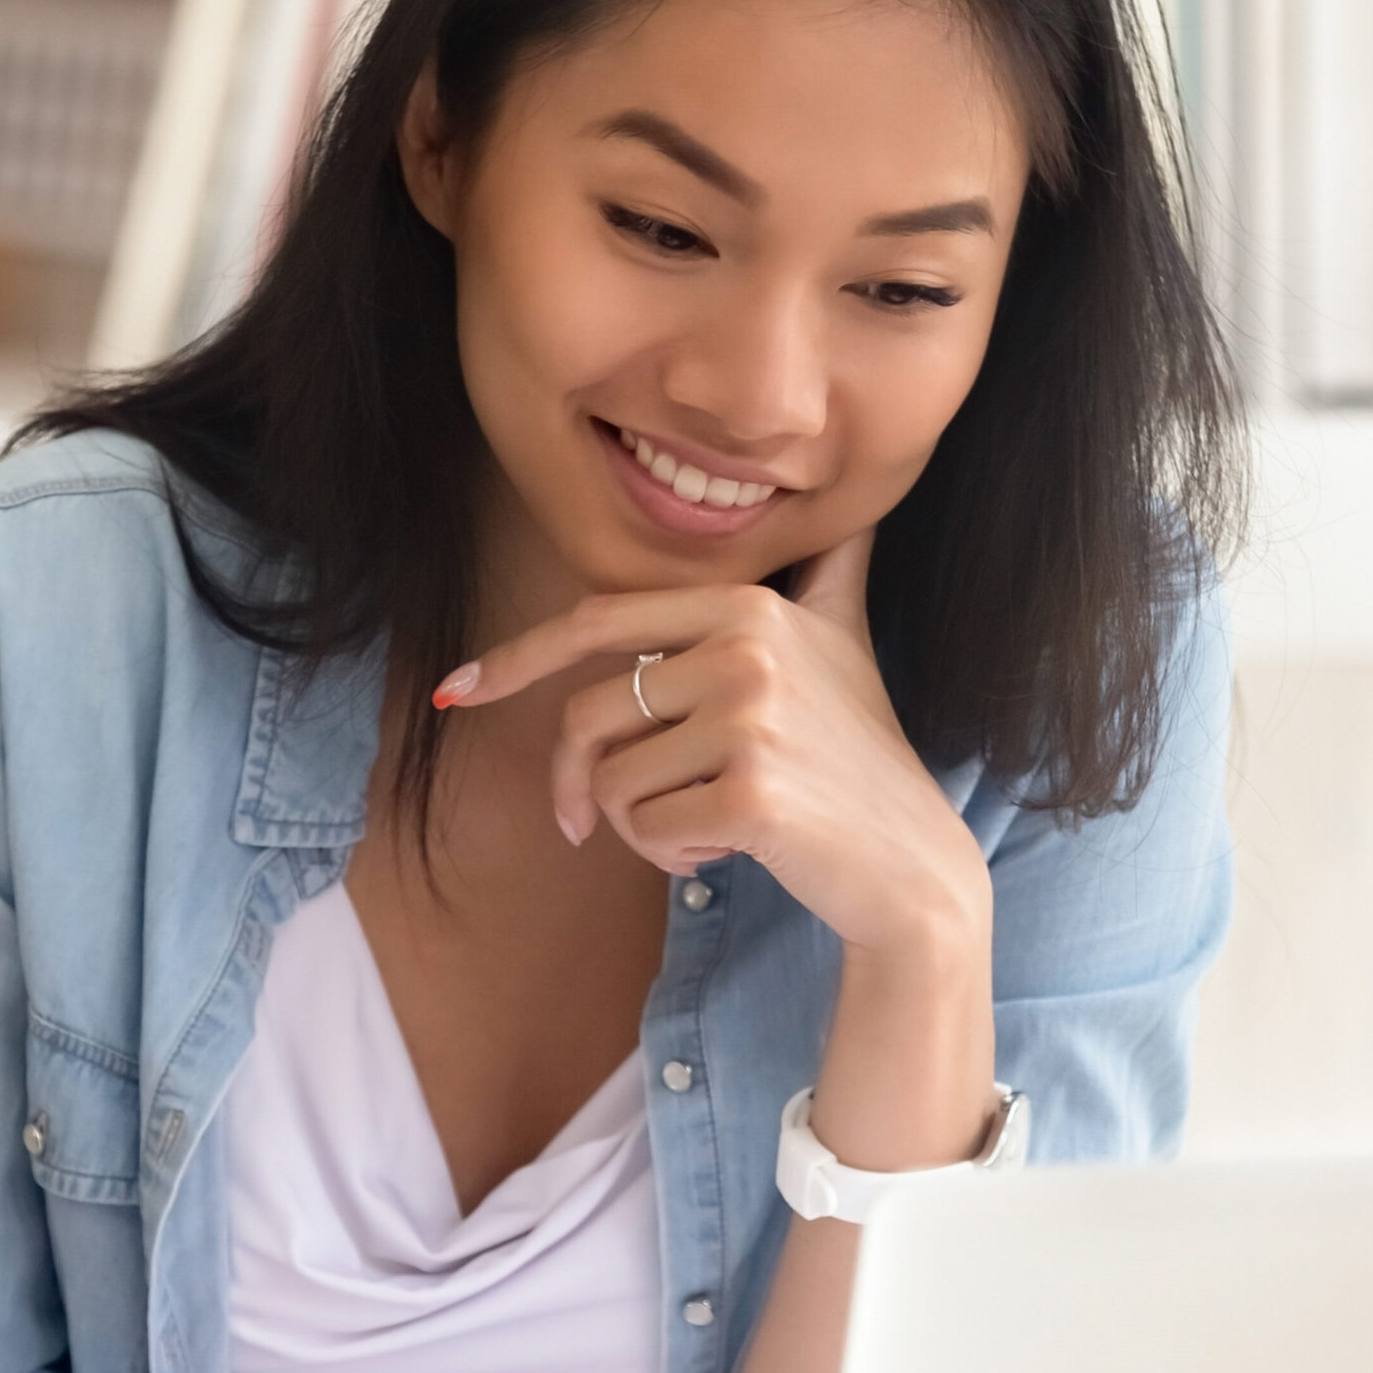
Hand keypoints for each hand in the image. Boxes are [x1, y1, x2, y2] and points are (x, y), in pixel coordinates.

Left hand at [436, 529, 990, 960]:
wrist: (913, 864)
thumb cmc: (859, 757)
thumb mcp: (844, 643)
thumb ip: (827, 572)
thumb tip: (852, 508)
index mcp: (747, 606)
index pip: (597, 621)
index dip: (516, 658)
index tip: (459, 690)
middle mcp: (748, 648)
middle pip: (589, 715)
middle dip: (576, 782)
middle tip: (589, 823)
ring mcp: (752, 720)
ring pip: (612, 782)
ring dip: (637, 826)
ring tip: (707, 824)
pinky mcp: (751, 795)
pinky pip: (644, 831)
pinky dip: (669, 855)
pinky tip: (730, 848)